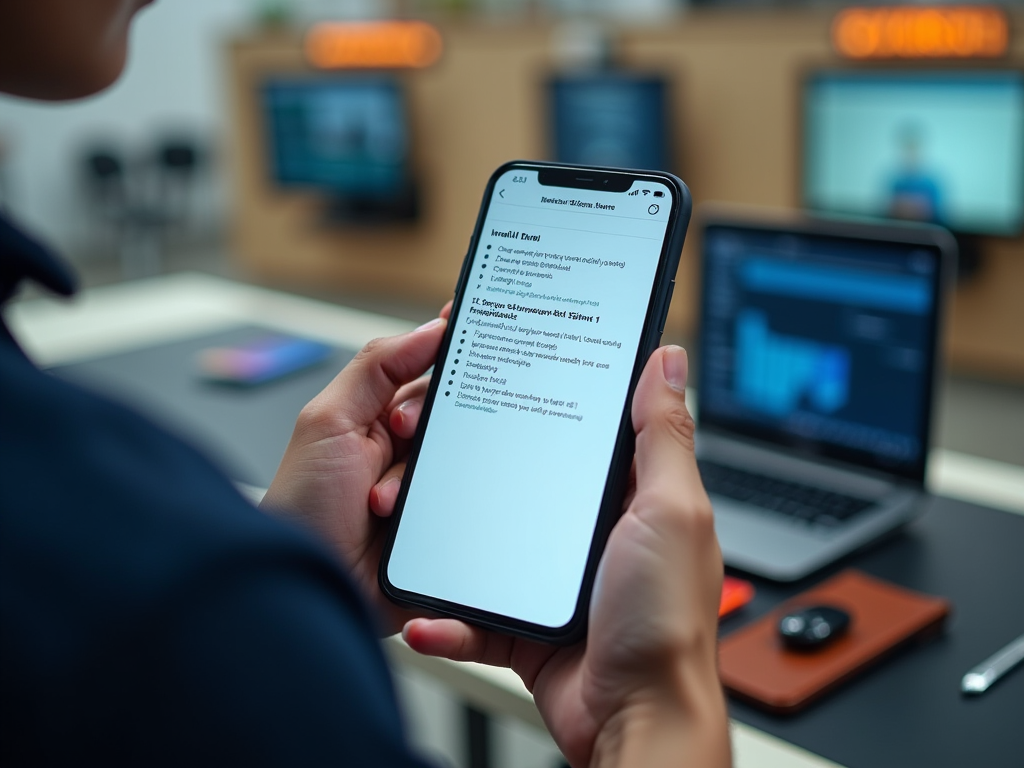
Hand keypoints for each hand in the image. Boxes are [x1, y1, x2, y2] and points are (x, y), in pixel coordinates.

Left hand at [260, 305, 449, 634]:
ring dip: (427, 477)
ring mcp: (429, 490)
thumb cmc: (302, 509)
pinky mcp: (447, 528)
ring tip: (382, 500)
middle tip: (398, 436)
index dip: (450, 357)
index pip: (427, 374)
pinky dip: (450, 511)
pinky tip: (408, 526)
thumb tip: (429, 329)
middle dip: (427, 425)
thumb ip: (376, 367)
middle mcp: (407, 451)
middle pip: (455, 415)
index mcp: (377, 419)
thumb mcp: (328, 422)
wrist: (312, 589)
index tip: (473, 338)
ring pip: (468, 460)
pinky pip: (477, 505)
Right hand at [396, 346, 729, 767]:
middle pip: (528, 483)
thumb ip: (662, 437)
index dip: (555, 402)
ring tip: (413, 524)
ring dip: (452, 544)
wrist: (635, 721)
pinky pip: (476, 612)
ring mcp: (557, 579)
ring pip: (491, 544)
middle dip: (483, 471)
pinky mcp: (528, 623)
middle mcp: (594, 534)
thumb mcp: (669, 512)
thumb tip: (666, 362)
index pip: (590, 433)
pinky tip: (430, 614)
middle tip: (437, 448)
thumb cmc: (665, 624)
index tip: (512, 377)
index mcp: (634, 499)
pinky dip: (450, 617)